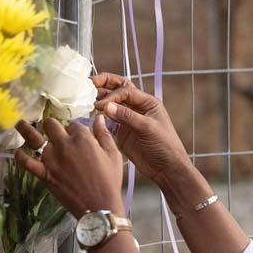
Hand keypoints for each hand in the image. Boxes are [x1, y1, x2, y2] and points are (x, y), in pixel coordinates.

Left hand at [14, 116, 123, 217]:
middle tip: (51, 130)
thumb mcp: (113, 154)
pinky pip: (26, 162)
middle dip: (51, 125)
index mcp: (82, 138)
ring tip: (19, 123)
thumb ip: (104, 134)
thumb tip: (99, 118)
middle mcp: (64, 145)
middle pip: (51, 125)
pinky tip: (18, 152)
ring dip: (25, 129)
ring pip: (34, 138)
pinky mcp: (44, 174)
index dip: (74, 129)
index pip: (73, 124)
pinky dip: (20, 156)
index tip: (75, 136)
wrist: (99, 207)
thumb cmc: (109, 181)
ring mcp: (52, 159)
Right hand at [92, 73, 191, 188]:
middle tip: (88, 83)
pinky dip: (99, 117)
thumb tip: (106, 106)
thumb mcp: (148, 128)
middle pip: (118, 90)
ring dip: (100, 100)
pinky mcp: (122, 132)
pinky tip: (90, 116)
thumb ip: (127, 116)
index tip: (101, 105)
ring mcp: (128, 120)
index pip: (126, 91)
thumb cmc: (164, 146)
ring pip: (112, 104)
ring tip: (85, 100)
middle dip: (104, 84)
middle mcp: (137, 108)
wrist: (166, 169)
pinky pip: (108, 120)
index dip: (112, 96)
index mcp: (147, 102)